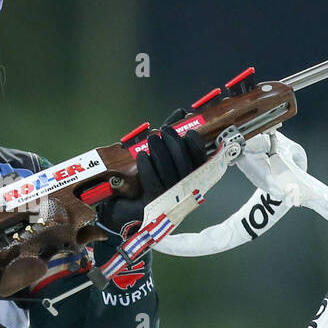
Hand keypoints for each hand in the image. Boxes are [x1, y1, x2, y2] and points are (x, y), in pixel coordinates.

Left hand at [95, 123, 207, 238]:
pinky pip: (152, 179)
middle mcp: (185, 191)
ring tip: (152, 139)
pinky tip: (143, 156)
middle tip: (163, 131)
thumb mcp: (164, 160)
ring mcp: (170, 198)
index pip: (201, 161)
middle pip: (183, 159)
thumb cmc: (148, 184)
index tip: (187, 131)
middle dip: (172, 140)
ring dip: (158, 148)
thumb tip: (181, 114)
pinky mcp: (153, 203)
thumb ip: (172, 138)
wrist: (126, 214)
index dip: (196, 143)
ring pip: (167, 167)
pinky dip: (147, 164)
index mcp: (194, 182)